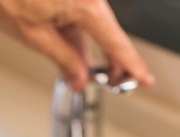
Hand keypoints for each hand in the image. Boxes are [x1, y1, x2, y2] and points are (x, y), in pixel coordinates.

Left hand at [0, 0, 153, 90]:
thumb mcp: (35, 37)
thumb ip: (63, 59)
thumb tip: (78, 78)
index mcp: (85, 5)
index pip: (116, 43)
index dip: (132, 65)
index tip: (144, 79)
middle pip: (109, 35)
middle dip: (110, 63)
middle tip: (112, 85)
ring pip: (95, 28)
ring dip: (90, 51)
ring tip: (83, 74)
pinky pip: (82, 17)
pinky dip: (79, 37)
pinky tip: (74, 55)